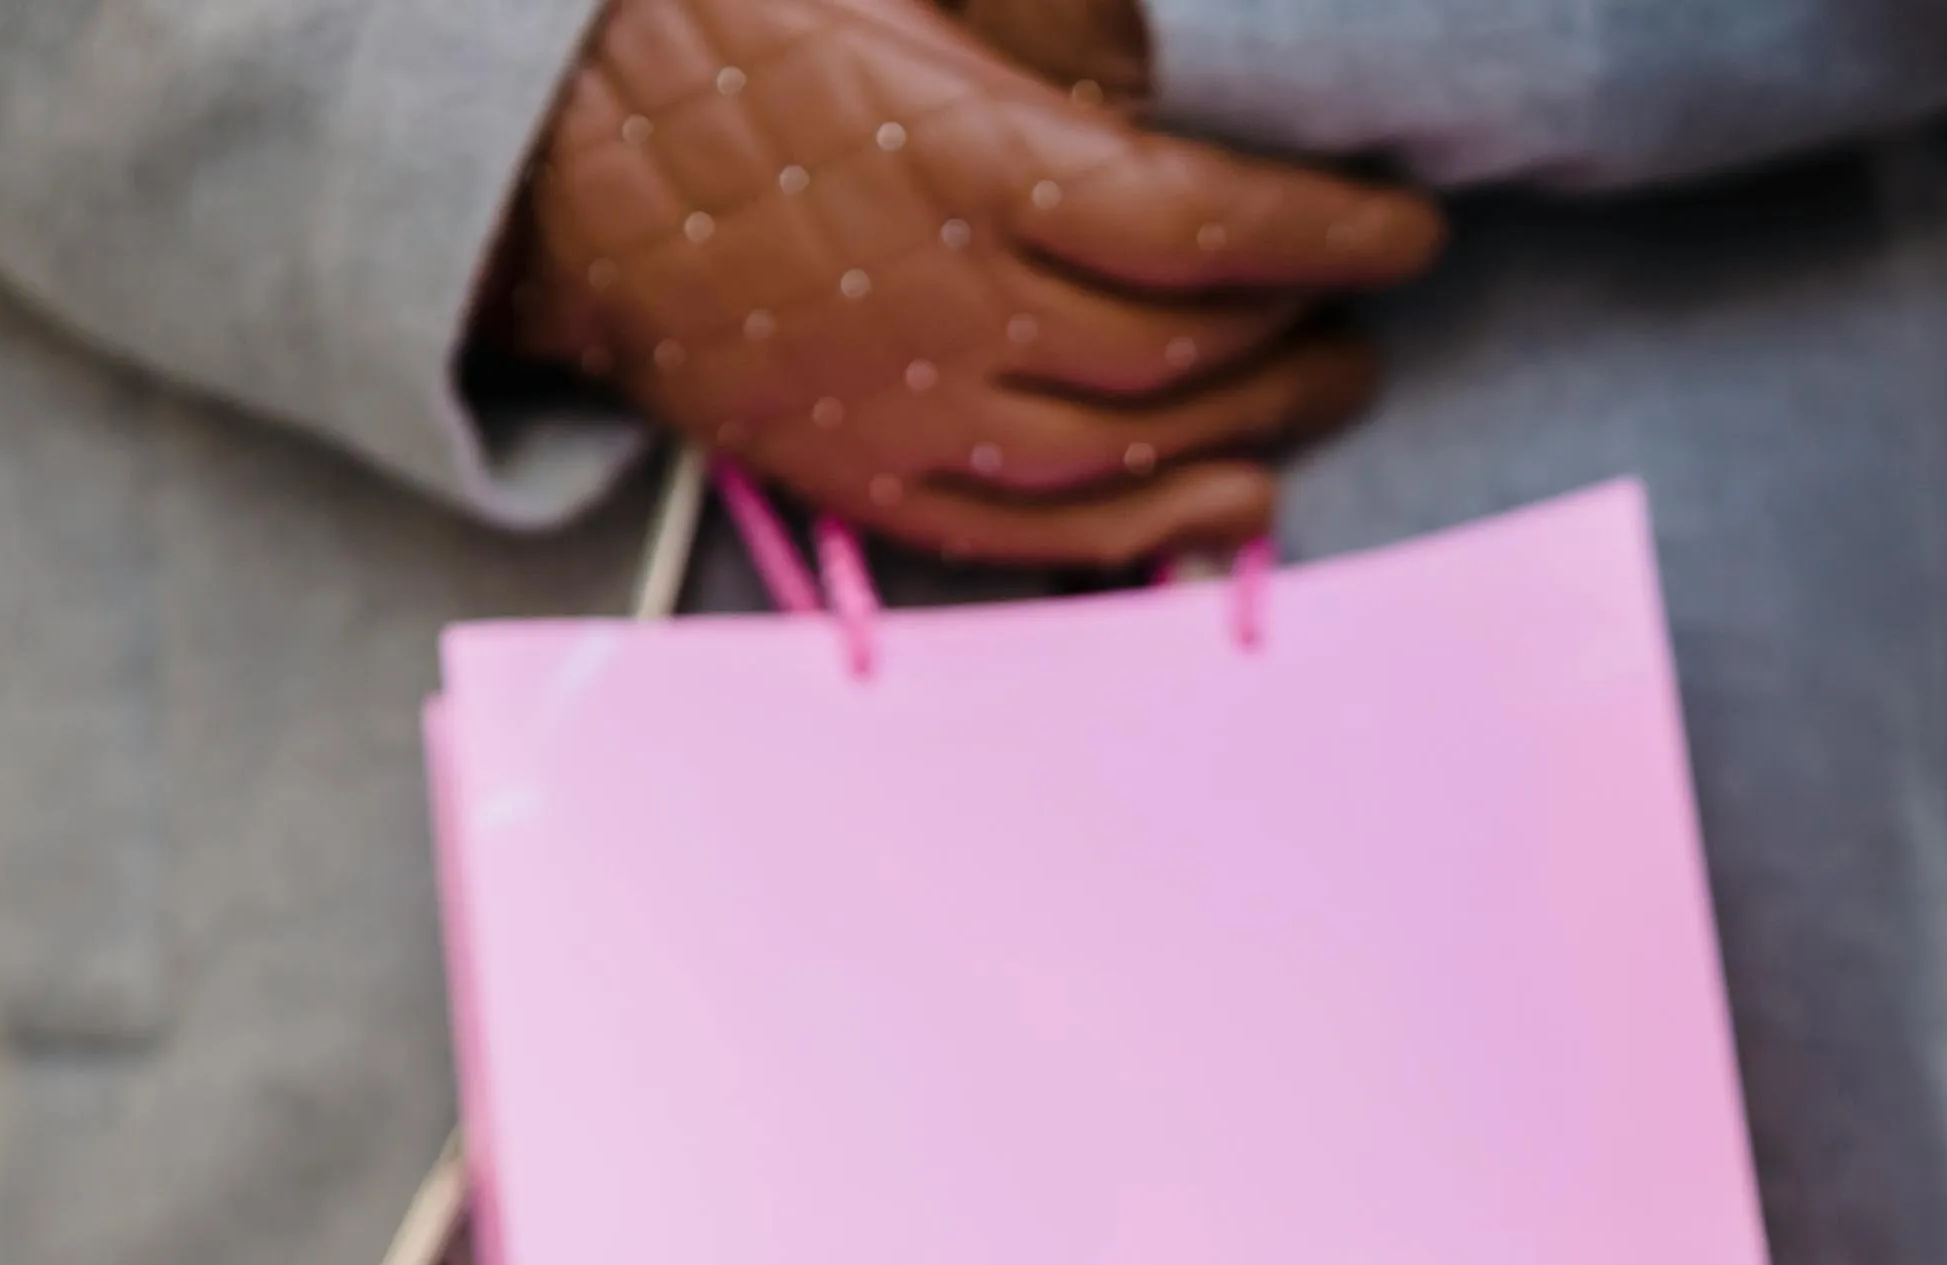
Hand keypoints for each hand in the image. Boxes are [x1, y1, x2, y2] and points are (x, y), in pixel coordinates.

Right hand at [511, 0, 1442, 574]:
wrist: (538, 144)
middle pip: (1183, 348)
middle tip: (1365, 310)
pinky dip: (1149, 531)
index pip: (1198, 220)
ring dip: (1253, 426)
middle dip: (1303, 331)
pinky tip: (1232, 507)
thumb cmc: (718, 23)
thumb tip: (1166, 34)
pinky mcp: (854, 471)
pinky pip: (1031, 532)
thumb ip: (1046, 24)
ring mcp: (896, 401)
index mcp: (956, 154)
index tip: (1408, 228)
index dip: (1327, 232)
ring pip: (1127, 450)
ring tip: (1322, 388)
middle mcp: (941, 296)